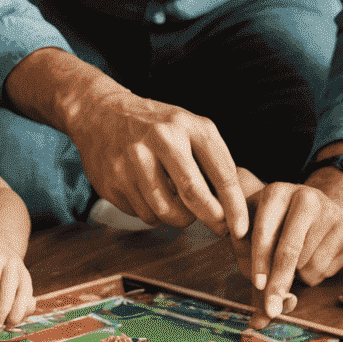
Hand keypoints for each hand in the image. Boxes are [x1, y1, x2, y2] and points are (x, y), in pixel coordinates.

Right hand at [68, 83, 247, 236]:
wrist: (100, 113)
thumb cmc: (156, 125)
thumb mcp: (188, 127)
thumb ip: (211, 160)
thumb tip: (233, 207)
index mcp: (187, 125)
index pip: (221, 173)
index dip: (235, 206)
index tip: (242, 228)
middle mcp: (160, 138)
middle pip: (194, 194)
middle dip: (212, 218)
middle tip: (219, 228)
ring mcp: (133, 158)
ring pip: (166, 211)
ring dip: (180, 219)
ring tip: (181, 209)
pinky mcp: (113, 178)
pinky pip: (143, 213)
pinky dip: (153, 214)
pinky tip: (151, 198)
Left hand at [233, 180, 342, 320]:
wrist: (315, 211)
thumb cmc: (275, 228)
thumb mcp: (254, 239)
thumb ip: (251, 273)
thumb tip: (259, 321)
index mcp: (276, 192)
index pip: (265, 230)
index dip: (260, 260)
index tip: (257, 284)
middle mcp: (306, 196)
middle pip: (290, 250)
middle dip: (278, 283)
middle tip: (271, 309)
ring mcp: (332, 213)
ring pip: (307, 265)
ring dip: (296, 276)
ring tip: (296, 259)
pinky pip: (325, 271)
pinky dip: (313, 276)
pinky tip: (313, 256)